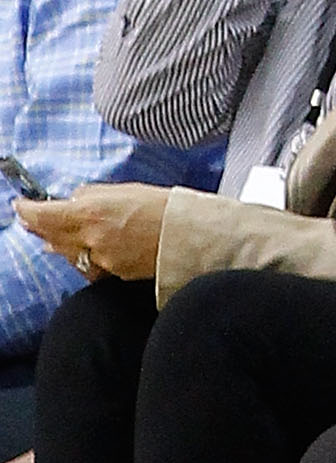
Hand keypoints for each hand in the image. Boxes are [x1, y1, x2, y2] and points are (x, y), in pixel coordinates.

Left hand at [15, 183, 169, 281]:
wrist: (188, 236)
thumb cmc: (162, 206)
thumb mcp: (123, 189)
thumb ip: (92, 195)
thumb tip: (73, 200)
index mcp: (90, 212)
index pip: (43, 214)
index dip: (27, 210)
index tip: (21, 204)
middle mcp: (89, 238)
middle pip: (49, 235)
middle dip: (38, 226)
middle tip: (30, 218)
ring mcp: (99, 259)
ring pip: (66, 253)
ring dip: (59, 241)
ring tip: (55, 234)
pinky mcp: (111, 274)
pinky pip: (86, 265)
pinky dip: (81, 255)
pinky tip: (83, 248)